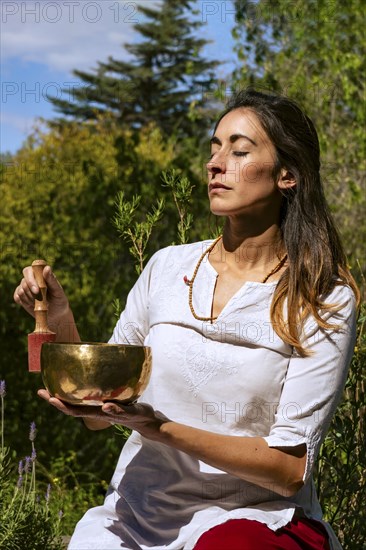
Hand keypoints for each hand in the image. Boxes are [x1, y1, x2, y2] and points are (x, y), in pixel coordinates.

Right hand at [14, 265, 71, 331]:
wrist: (56, 313)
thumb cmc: (59, 300)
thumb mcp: (58, 291)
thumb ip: (52, 280)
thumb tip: (47, 268)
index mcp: (41, 274)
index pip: (29, 270)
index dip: (31, 280)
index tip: (37, 290)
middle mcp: (32, 278)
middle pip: (24, 281)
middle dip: (31, 292)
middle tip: (39, 299)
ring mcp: (25, 287)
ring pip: (21, 290)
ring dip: (29, 299)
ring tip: (39, 302)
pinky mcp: (21, 296)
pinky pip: (17, 297)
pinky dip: (24, 302)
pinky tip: (32, 304)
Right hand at [37, 389, 170, 439]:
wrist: (148, 421)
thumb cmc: (130, 407)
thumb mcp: (116, 397)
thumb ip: (107, 388)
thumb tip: (97, 372)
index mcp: (96, 407)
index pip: (73, 405)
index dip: (57, 399)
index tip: (42, 391)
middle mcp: (101, 412)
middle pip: (76, 411)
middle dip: (59, 404)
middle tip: (45, 395)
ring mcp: (114, 414)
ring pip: (93, 413)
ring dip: (78, 409)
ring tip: (63, 401)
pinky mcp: (130, 414)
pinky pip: (120, 412)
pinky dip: (112, 410)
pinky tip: (105, 406)